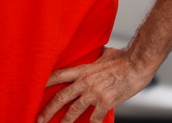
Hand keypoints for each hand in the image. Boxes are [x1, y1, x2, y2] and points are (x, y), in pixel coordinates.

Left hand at [37, 47, 153, 122]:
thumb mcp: (104, 55)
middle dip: (48, 109)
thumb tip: (96, 55)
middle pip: (61, 96)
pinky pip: (95, 117)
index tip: (33, 90)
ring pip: (74, 109)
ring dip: (65, 121)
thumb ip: (95, 59)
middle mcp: (85, 81)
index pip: (58, 75)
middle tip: (39, 119)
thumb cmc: (123, 58)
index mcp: (83, 70)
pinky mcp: (106, 101)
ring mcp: (95, 92)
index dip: (45, 83)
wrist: (138, 63)